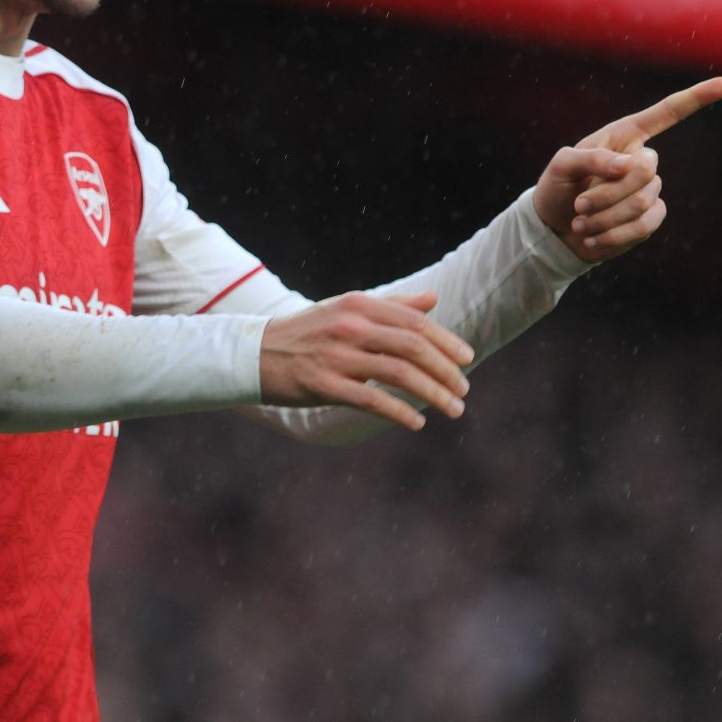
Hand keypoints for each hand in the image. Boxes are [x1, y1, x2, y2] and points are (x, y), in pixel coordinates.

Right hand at [259, 290, 473, 431]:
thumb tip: (433, 300)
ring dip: (433, 393)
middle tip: (464, 390)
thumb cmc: (307, 332)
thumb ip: (391, 305)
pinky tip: (417, 422)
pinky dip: (400, 412)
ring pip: (398, 373)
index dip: (446, 341)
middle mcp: (349, 326)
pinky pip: (372, 400)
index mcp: (358, 305)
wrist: (254, 353)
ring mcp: (336, 356)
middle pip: (412, 346)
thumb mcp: (346, 310)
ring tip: (453, 409)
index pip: (414, 322)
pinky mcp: (323, 385)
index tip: (467, 359)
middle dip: (445, 370)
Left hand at [533, 77, 721, 262]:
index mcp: (623, 136)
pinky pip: (646, 224)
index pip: (664, 114)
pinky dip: (614, 234)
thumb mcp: (561, 166)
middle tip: (579, 204)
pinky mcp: (649, 217)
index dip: (695, 99)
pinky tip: (592, 238)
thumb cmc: (556, 189)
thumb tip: (631, 164)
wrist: (555, 230)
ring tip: (580, 221)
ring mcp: (648, 189)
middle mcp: (640, 159)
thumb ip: (593, 159)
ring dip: (604, 216)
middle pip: (647, 168)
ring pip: (643, 201)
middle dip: (608, 191)